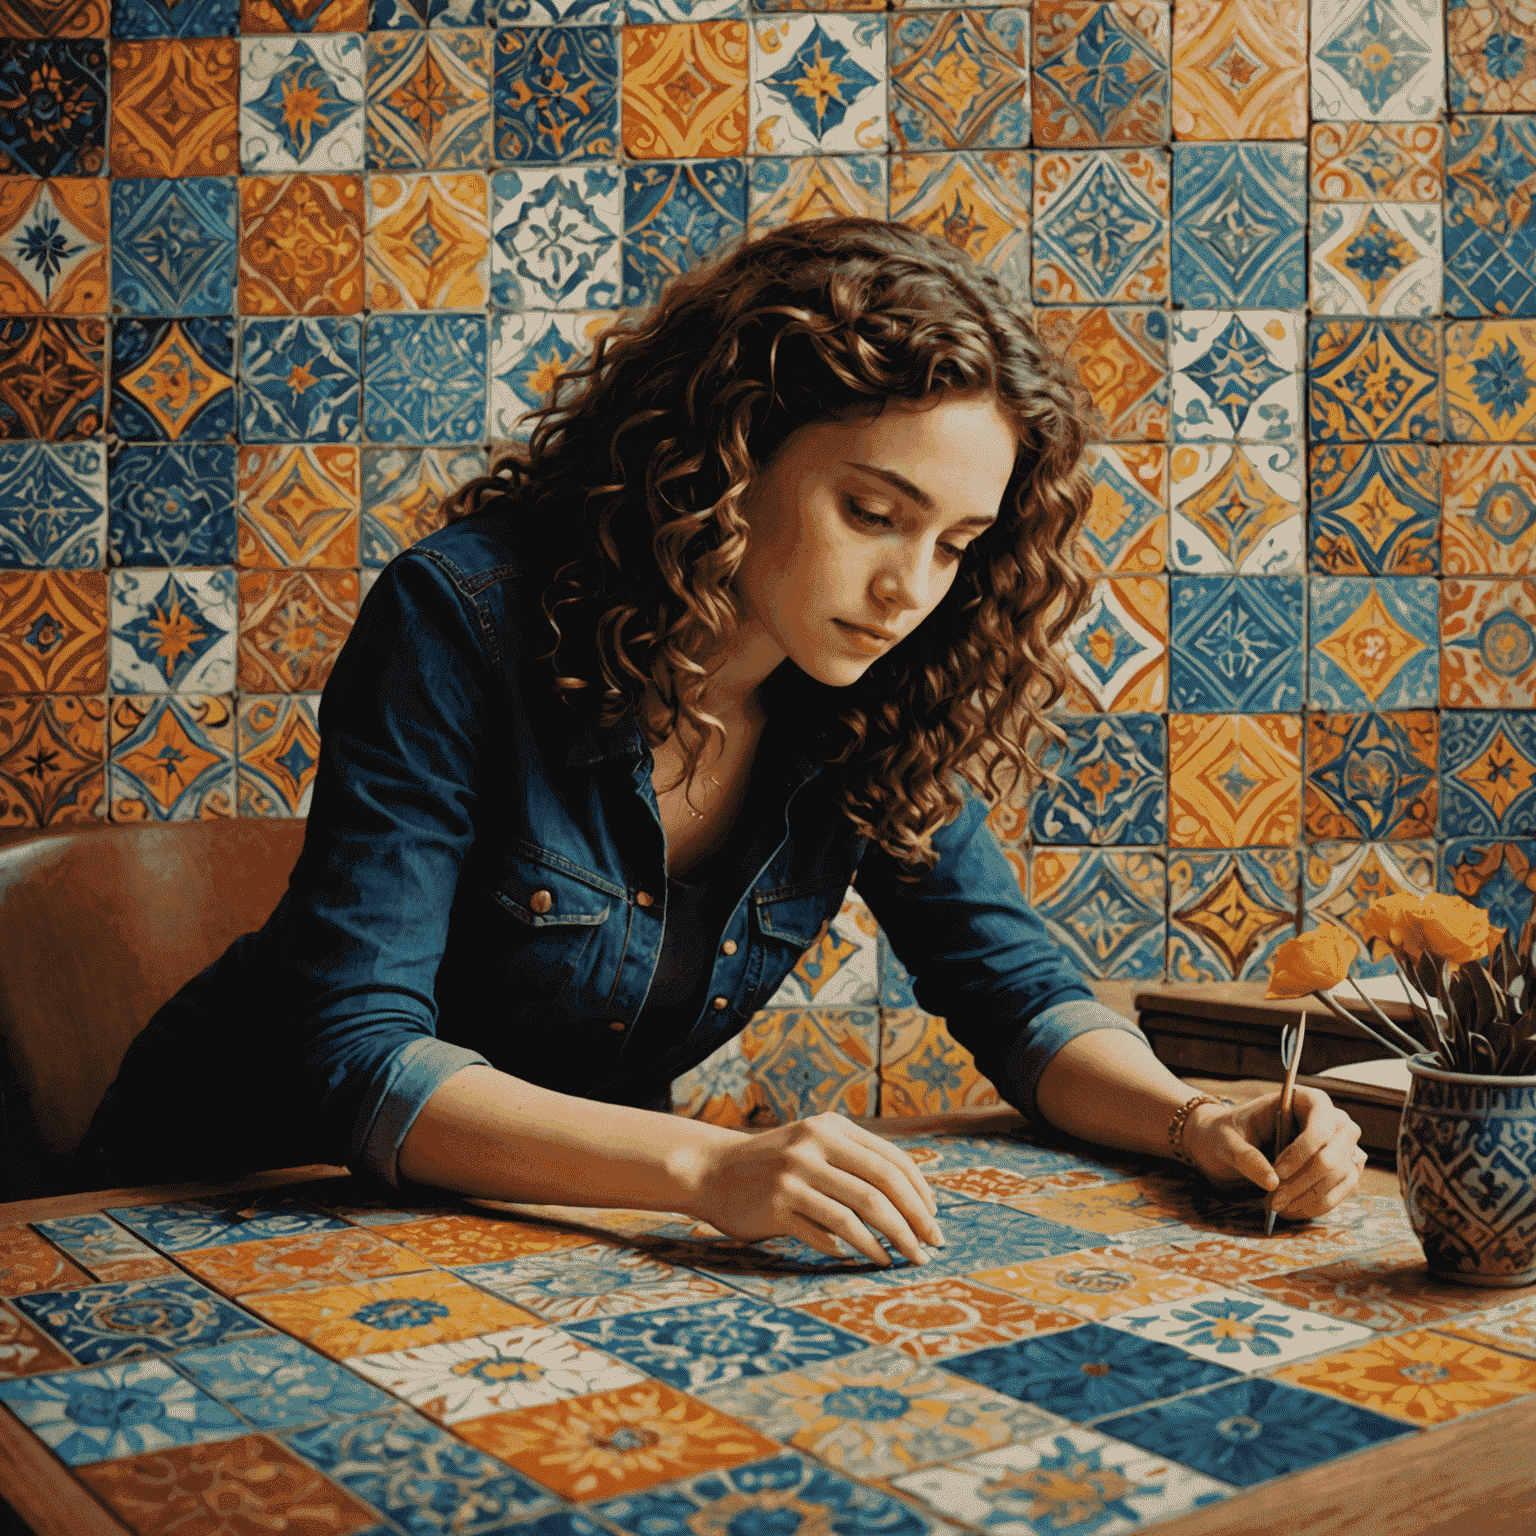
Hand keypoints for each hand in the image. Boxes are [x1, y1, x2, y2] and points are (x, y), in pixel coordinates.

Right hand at [686, 1113, 944, 1265]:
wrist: (712, 1172)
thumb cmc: (773, 1167)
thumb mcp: (813, 1145)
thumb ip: (853, 1161)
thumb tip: (914, 1201)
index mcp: (831, 1127)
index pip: (892, 1160)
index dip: (920, 1193)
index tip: (934, 1219)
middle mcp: (814, 1145)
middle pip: (882, 1186)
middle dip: (915, 1220)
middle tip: (932, 1247)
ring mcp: (794, 1175)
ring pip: (860, 1211)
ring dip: (891, 1240)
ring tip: (906, 1260)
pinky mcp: (777, 1205)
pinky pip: (828, 1232)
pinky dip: (855, 1249)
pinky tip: (868, 1259)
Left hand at [1182, 1087, 1365, 1221]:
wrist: (1232, 1146)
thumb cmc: (1231, 1133)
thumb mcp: (1226, 1140)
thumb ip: (1245, 1156)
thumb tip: (1272, 1182)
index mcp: (1305, 1100)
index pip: (1321, 1125)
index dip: (1303, 1151)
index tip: (1279, 1172)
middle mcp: (1332, 1120)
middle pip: (1334, 1155)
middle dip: (1304, 1182)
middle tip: (1274, 1200)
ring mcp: (1342, 1146)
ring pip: (1340, 1176)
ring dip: (1309, 1197)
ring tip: (1277, 1206)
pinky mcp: (1342, 1170)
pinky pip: (1341, 1191)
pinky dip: (1318, 1205)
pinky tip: (1291, 1210)